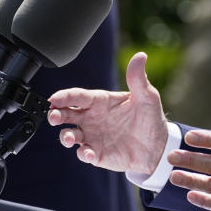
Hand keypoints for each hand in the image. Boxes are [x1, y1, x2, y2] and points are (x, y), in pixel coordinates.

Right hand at [47, 52, 168, 174]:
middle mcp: (91, 118)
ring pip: (70, 135)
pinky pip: (84, 154)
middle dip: (55, 115)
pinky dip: (83, 154)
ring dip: (65, 136)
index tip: (54, 99)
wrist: (157, 146)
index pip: (77, 96)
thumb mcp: (147, 97)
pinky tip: (89, 154)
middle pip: (66, 114)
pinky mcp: (96, 154)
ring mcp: (92, 136)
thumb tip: (140, 56)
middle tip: (53, 117)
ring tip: (70, 138)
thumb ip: (138, 79)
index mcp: (99, 101)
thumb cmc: (149, 117)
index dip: (64, 97)